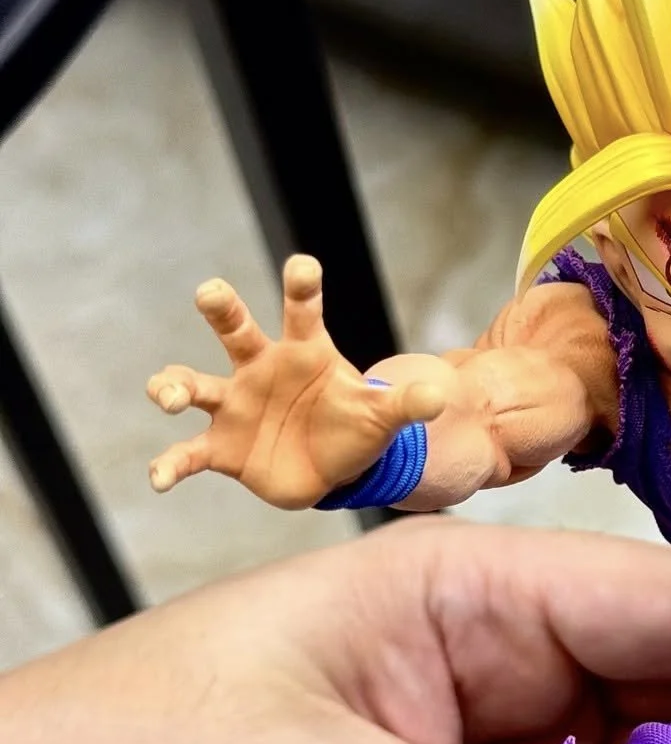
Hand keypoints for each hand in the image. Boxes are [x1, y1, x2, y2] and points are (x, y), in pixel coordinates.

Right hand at [146, 254, 446, 508]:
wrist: (331, 469)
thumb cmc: (354, 427)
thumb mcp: (384, 418)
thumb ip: (405, 406)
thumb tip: (439, 397)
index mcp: (303, 352)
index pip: (301, 312)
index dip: (302, 288)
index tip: (303, 265)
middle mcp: (260, 370)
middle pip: (236, 332)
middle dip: (222, 310)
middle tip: (210, 291)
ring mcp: (233, 406)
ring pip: (195, 384)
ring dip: (175, 386)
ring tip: (170, 396)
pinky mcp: (220, 448)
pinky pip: (188, 454)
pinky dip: (171, 465)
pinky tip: (158, 478)